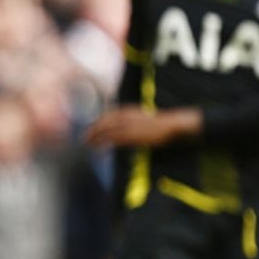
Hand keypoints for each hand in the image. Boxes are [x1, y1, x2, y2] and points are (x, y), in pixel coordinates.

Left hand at [85, 107, 199, 148]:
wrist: (174, 124)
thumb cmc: (159, 123)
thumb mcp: (142, 117)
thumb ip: (130, 120)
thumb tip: (119, 127)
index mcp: (130, 110)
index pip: (109, 115)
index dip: (98, 121)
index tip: (90, 127)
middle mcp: (128, 117)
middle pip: (106, 122)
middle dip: (94, 129)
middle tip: (84, 137)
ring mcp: (131, 126)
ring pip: (108, 130)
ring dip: (96, 136)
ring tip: (88, 143)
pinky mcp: (135, 136)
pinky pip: (116, 139)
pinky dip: (106, 142)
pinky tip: (100, 148)